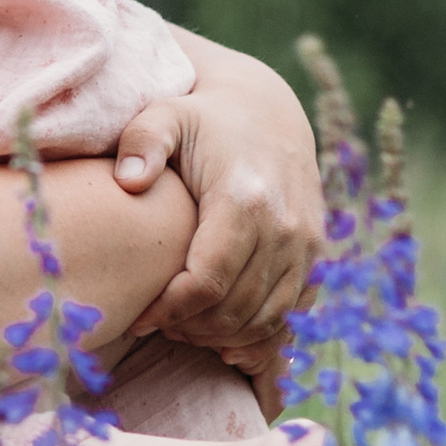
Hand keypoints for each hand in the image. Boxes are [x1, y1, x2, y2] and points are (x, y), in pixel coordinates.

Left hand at [111, 32, 321, 352]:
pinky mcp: (317, 253)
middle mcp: (285, 227)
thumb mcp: (164, 116)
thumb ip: (141, 142)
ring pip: (267, 319)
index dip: (170, 310)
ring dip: (223, 336)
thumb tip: (128, 181)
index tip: (138, 318)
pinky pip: (292, 312)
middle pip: (236, 309)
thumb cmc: (201, 118)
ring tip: (182, 327)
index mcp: (244, 199)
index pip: (207, 282)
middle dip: (192, 328)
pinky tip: (222, 333)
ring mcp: (307, 244)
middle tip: (155, 324)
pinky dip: (259, 333)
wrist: (265, 109)